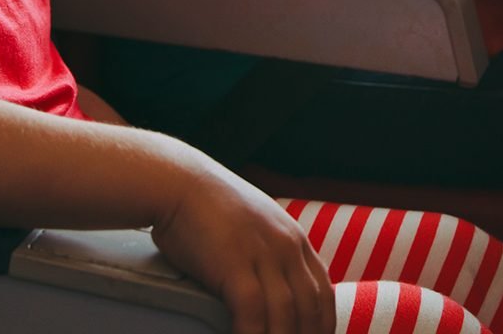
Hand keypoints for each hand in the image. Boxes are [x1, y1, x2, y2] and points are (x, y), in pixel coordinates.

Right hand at [152, 153, 334, 333]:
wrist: (179, 182)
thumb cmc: (208, 207)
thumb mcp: (255, 224)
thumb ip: (269, 251)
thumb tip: (272, 287)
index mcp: (294, 238)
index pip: (323, 292)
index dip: (322, 325)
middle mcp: (286, 246)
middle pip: (310, 309)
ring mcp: (263, 254)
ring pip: (285, 317)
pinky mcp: (235, 264)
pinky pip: (253, 315)